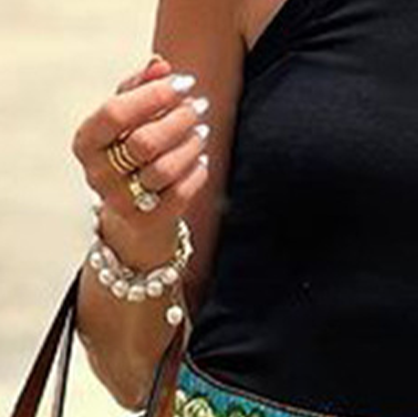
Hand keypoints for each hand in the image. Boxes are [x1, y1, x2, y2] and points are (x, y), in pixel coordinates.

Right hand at [70, 52, 210, 269]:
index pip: (115, 113)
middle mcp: (98, 175)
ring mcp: (121, 202)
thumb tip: (160, 65)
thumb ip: (138, 87)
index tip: (182, 83)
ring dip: (190, 145)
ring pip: (165, 169)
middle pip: (143, 142)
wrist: (132, 216)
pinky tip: (201, 158)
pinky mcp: (148, 222)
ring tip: (202, 131)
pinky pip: (181, 193)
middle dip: (177, 120)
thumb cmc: (128, 154)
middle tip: (198, 107)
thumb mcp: (127, 118)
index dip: (152, 95)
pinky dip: (197, 172)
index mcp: (86, 142)